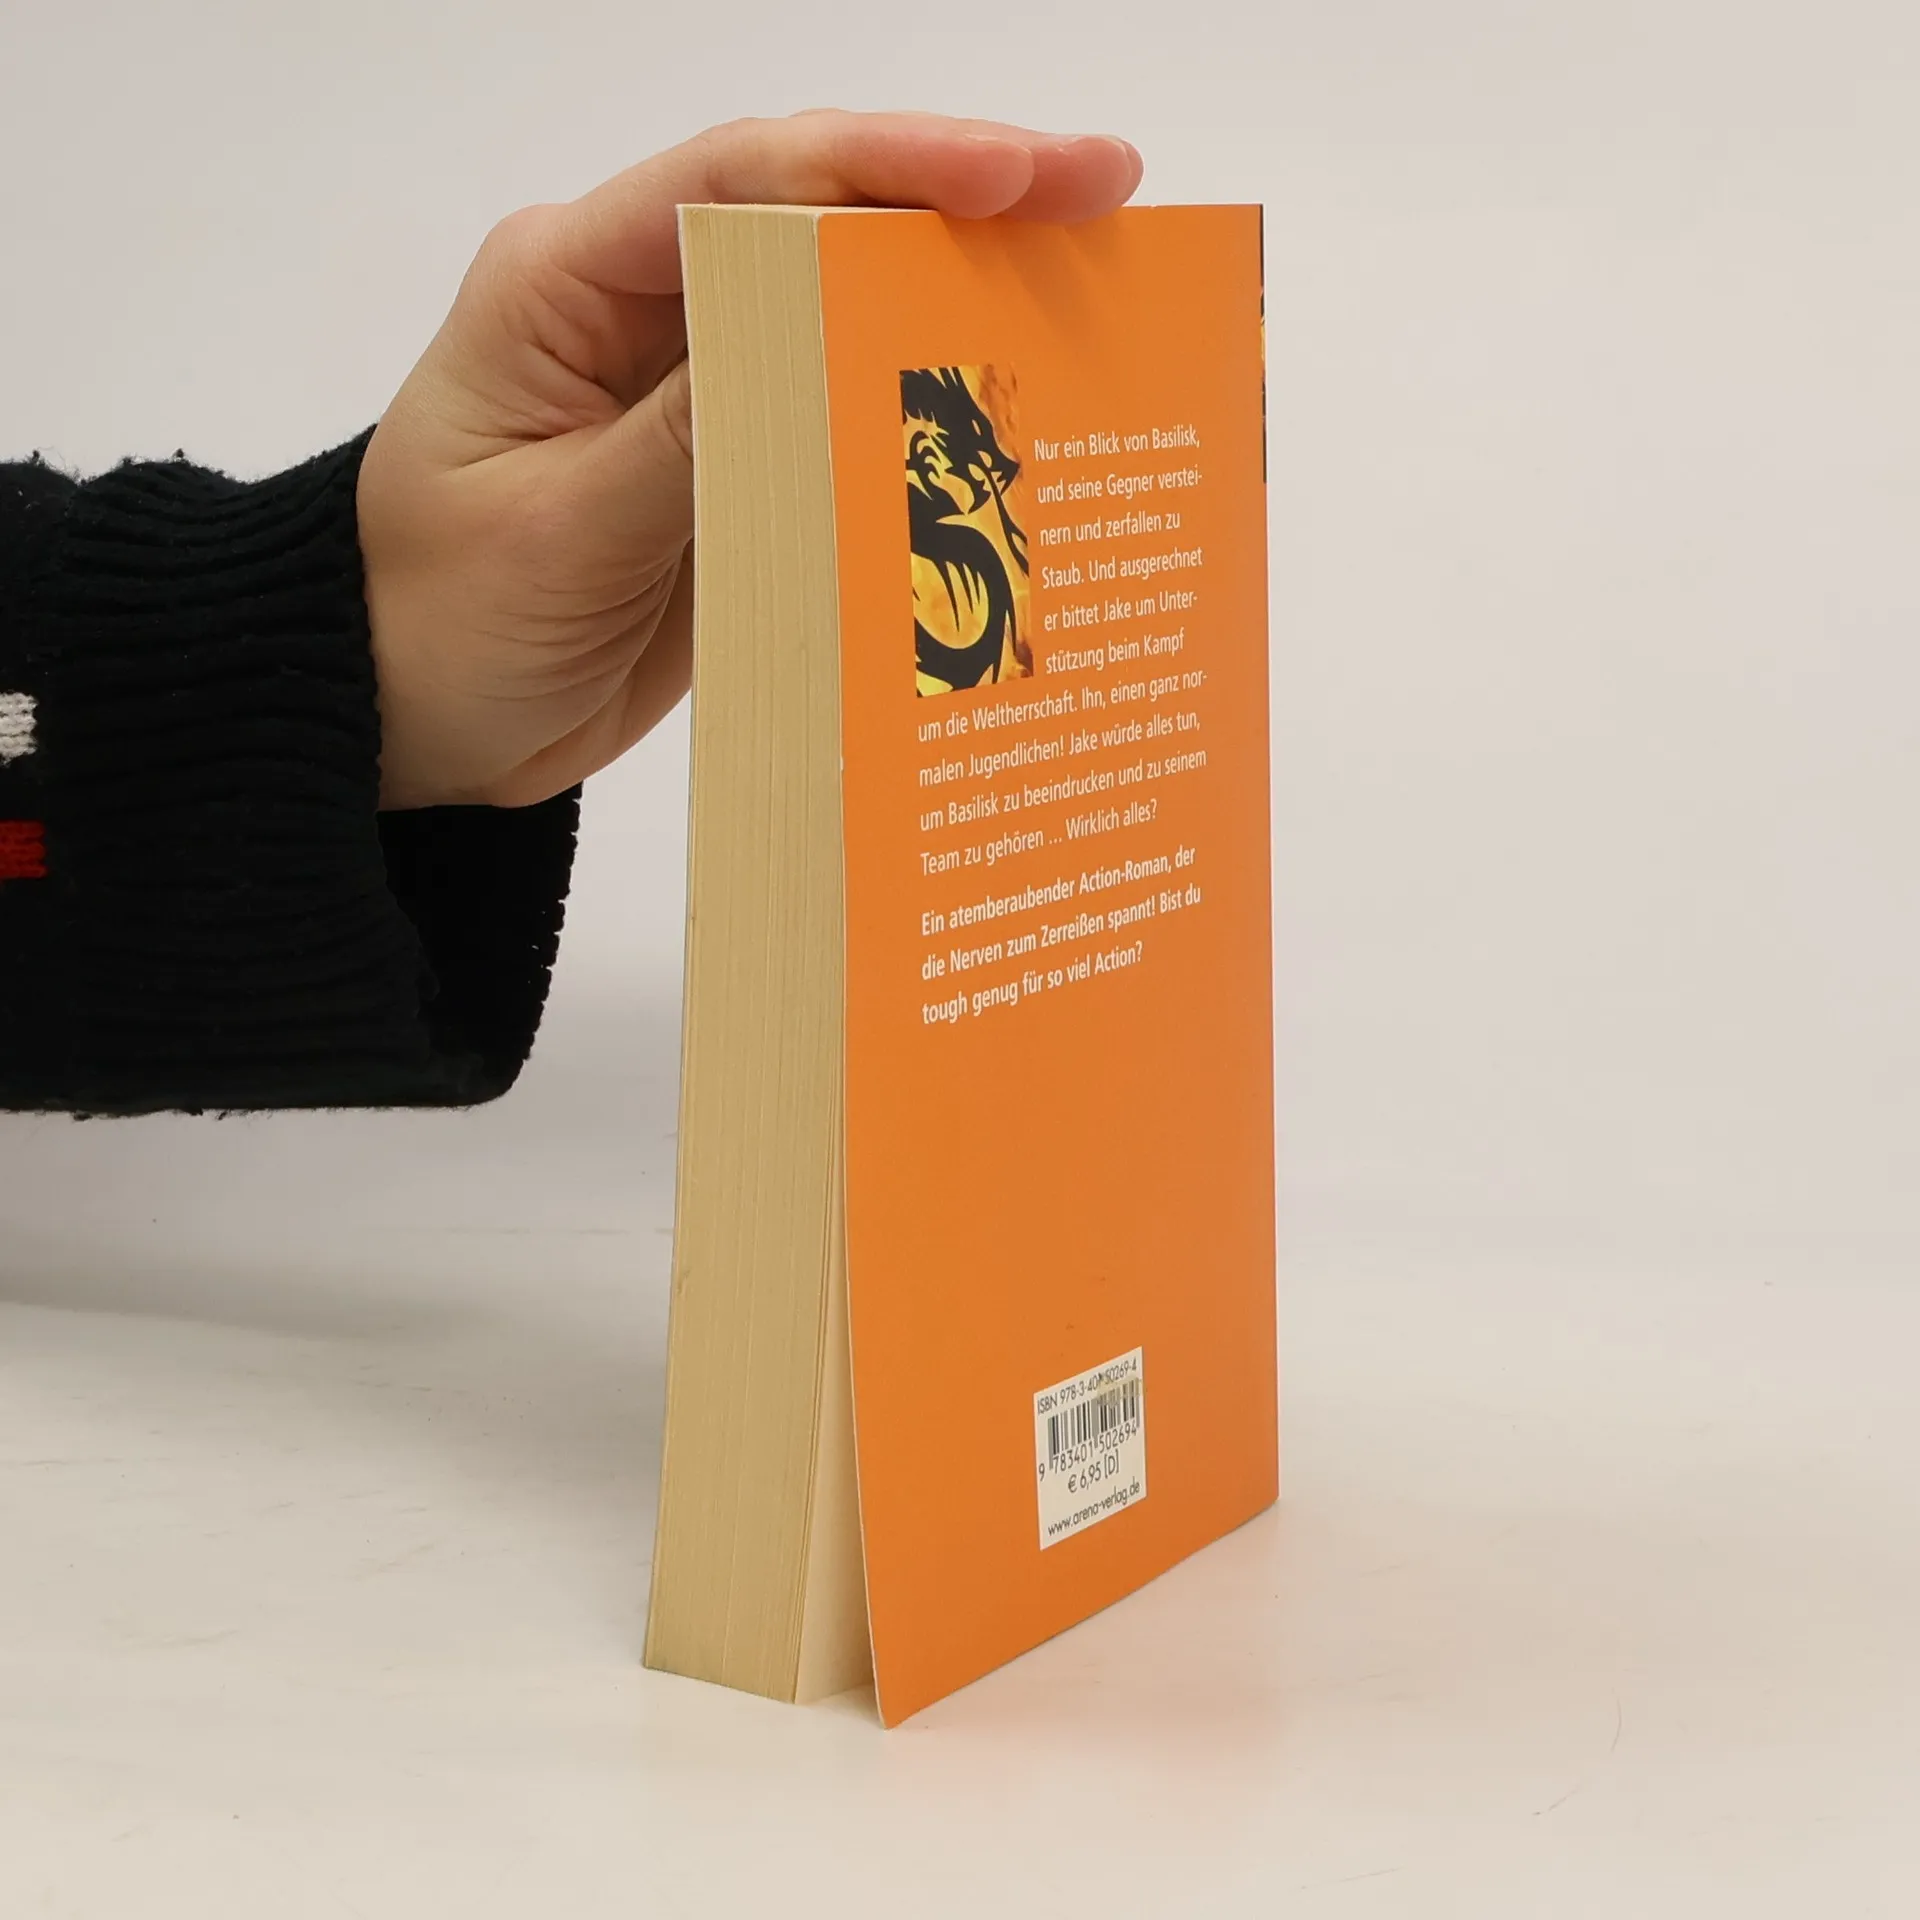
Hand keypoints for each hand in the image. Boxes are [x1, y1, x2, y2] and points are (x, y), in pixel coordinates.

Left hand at [356, 110, 1144, 808]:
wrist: (411, 720)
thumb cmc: (439, 619)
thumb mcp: (557, 531)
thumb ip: (688, 442)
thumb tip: (816, 346)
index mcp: (572, 283)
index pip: (744, 185)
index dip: (886, 167)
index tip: (1015, 179)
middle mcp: (646, 313)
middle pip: (817, 224)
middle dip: (963, 206)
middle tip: (1111, 199)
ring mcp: (697, 394)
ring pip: (846, 321)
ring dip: (963, 307)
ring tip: (1101, 292)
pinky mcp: (734, 474)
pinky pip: (841, 427)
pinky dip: (923, 422)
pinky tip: (1014, 426)